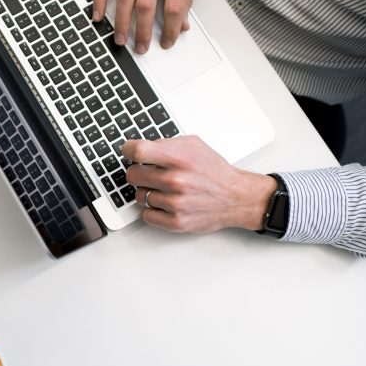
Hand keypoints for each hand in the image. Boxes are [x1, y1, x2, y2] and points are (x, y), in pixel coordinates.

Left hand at [122, 136, 277, 232]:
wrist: (236, 198)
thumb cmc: (215, 172)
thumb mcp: (195, 146)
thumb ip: (167, 143)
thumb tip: (142, 146)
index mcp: (180, 159)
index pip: (138, 151)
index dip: (129, 150)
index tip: (128, 151)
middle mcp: (177, 181)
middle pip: (133, 175)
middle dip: (139, 172)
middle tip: (149, 173)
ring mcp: (176, 203)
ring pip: (139, 196)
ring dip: (148, 192)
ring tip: (164, 189)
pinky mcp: (176, 222)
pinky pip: (146, 215)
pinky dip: (153, 210)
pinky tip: (165, 203)